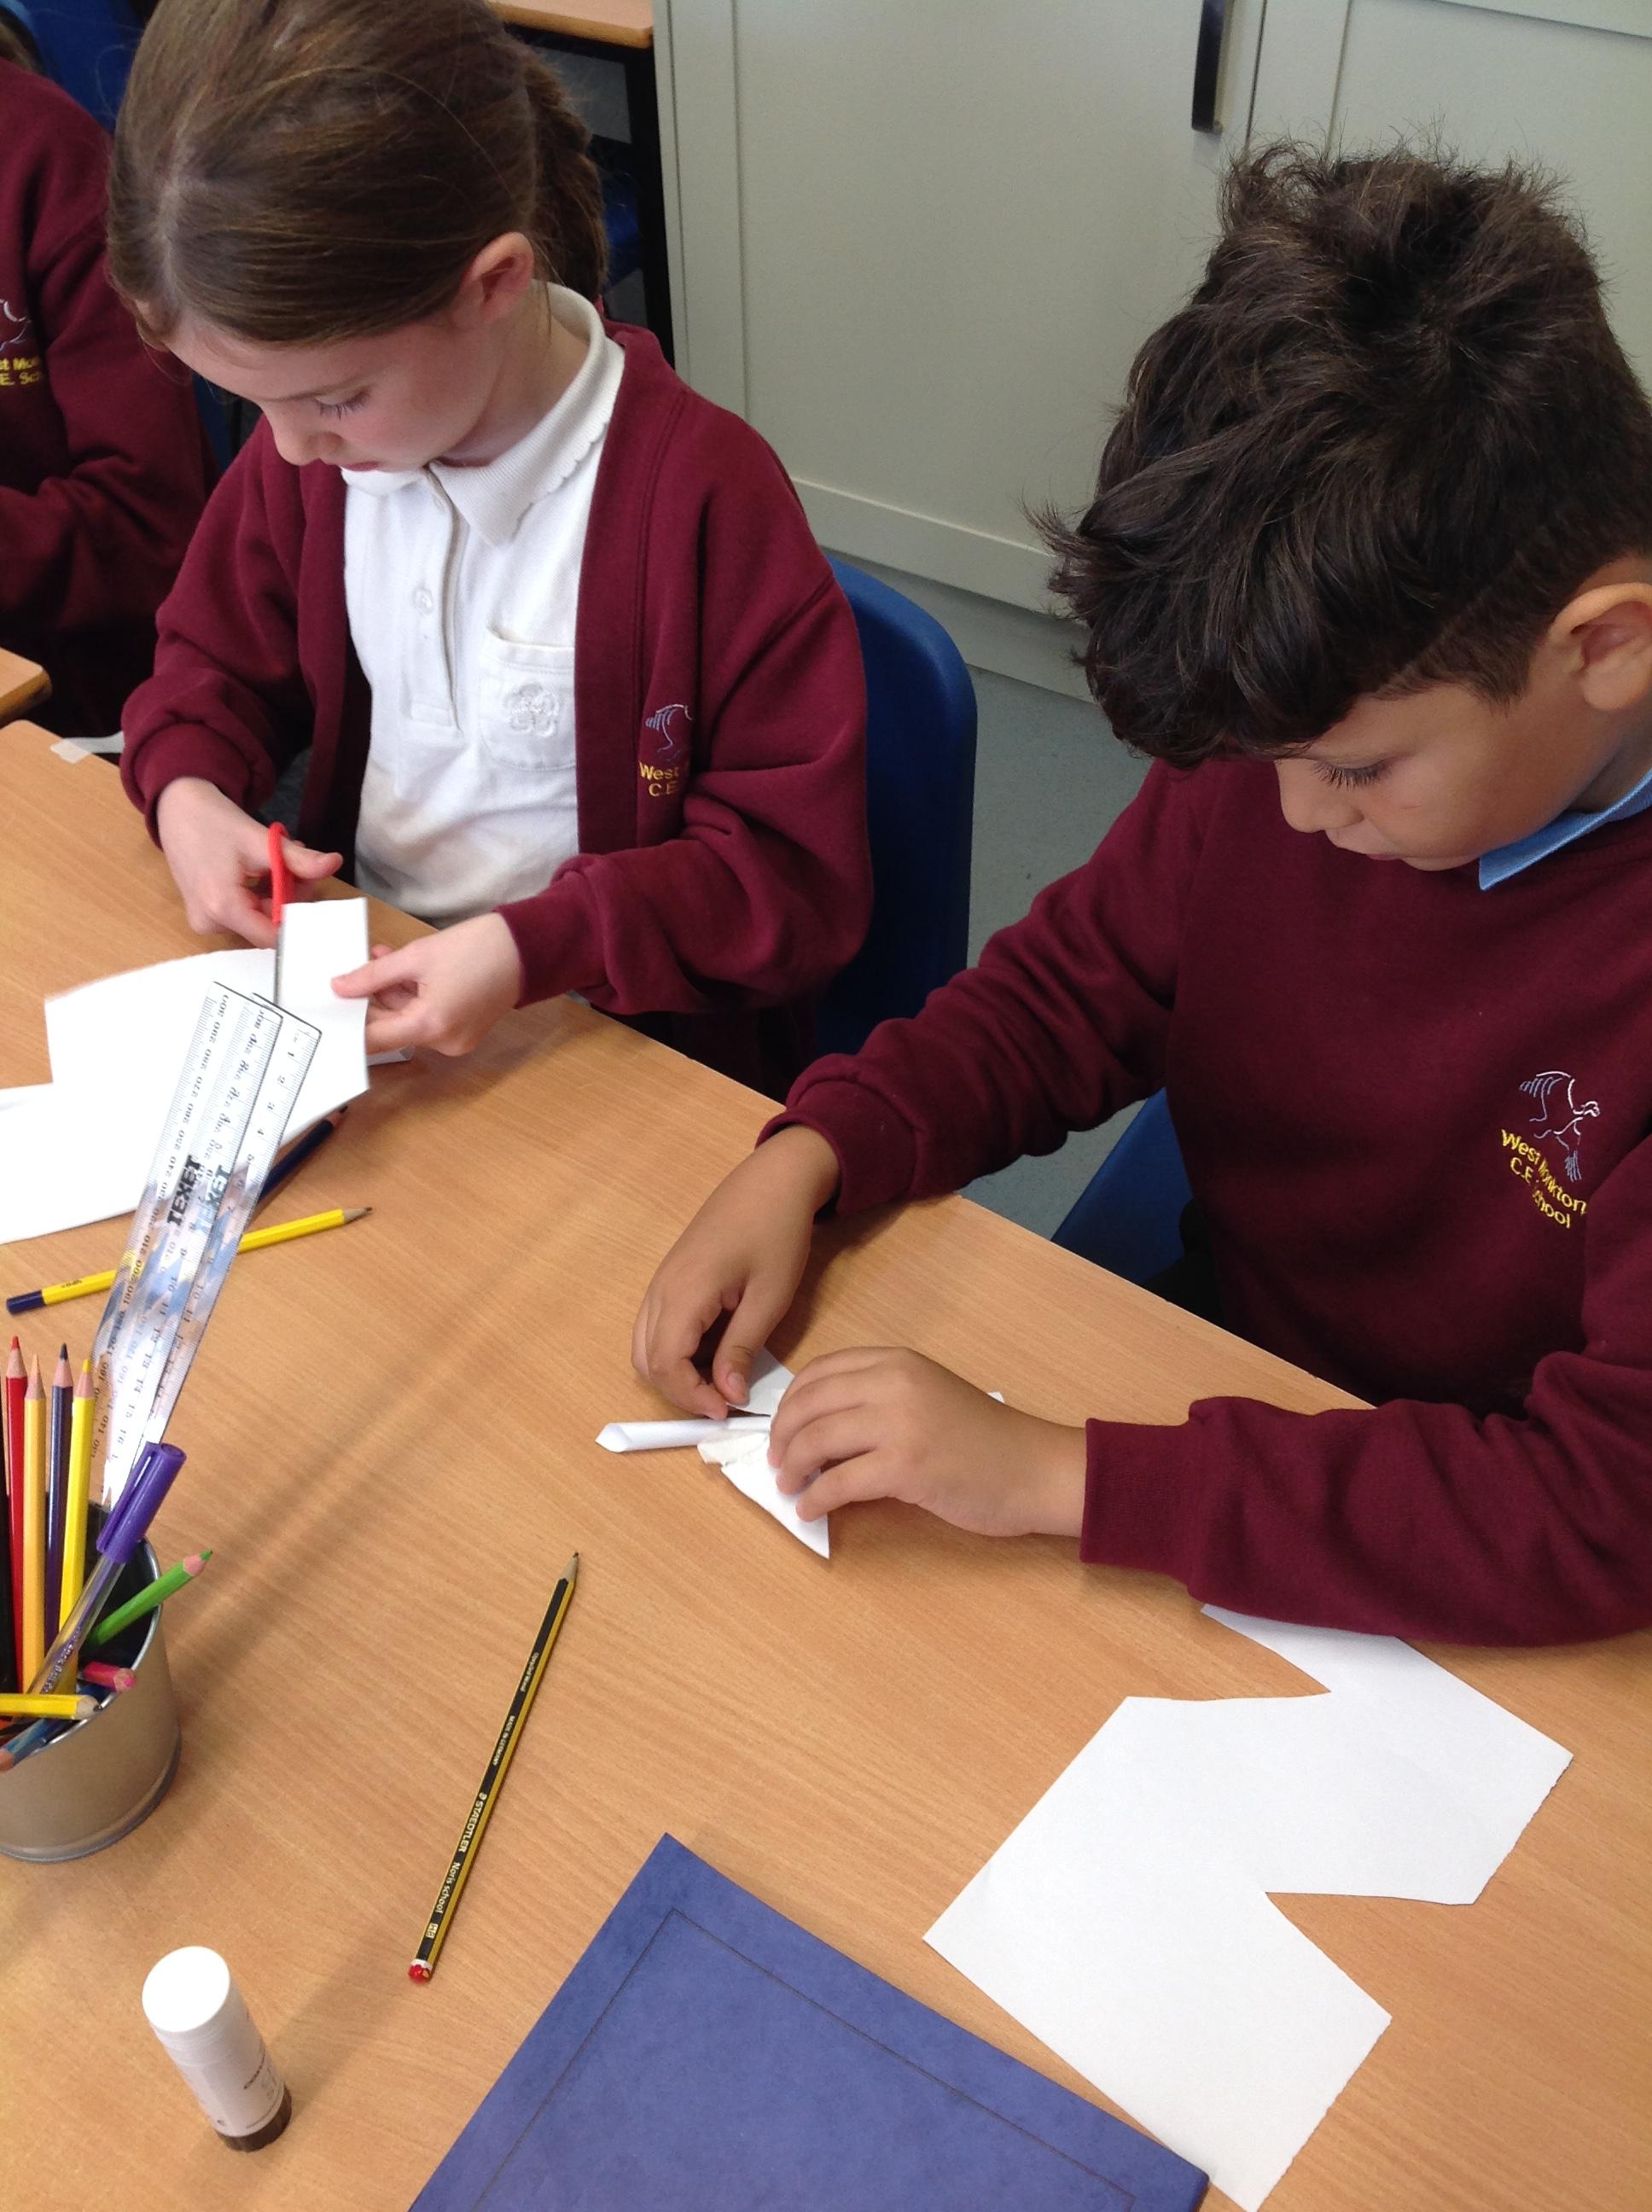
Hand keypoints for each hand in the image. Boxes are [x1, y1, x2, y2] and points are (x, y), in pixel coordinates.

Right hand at [156, 778, 340, 948]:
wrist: (178, 810)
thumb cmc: (213, 822)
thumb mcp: (260, 840)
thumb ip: (297, 860)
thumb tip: (334, 863)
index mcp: (223, 907)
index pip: (274, 936)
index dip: (300, 921)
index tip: (318, 899)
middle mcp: (211, 922)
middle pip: (268, 924)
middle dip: (290, 896)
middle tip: (300, 863)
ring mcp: (206, 921)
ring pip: (259, 917)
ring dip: (278, 891)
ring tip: (282, 858)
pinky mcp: (206, 915)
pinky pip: (245, 912)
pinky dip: (260, 893)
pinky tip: (265, 868)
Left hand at [330, 913, 523, 1055]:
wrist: (526, 948)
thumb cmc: (475, 947)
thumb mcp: (416, 956)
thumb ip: (373, 975)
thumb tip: (339, 987)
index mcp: (430, 1025)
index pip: (374, 1040)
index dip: (348, 1028)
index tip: (326, 1012)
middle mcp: (443, 1042)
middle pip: (391, 1030)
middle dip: (370, 1002)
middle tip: (352, 972)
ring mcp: (455, 1039)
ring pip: (408, 1022)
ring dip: (391, 995)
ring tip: (381, 959)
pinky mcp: (463, 1031)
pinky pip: (426, 1019)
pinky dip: (412, 999)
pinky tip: (403, 971)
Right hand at [631, 1126, 839, 1418]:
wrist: (773, 1180)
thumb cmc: (777, 1233)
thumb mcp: (769, 1297)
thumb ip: (741, 1348)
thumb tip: (727, 1396)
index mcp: (683, 1292)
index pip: (665, 1364)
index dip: (691, 1397)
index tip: (728, 1411)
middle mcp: (660, 1289)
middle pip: (646, 1360)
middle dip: (679, 1391)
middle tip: (723, 1403)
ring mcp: (660, 1281)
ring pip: (645, 1345)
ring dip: (674, 1373)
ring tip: (718, 1383)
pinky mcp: (670, 1277)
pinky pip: (656, 1326)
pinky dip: (674, 1351)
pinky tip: (712, 1355)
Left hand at [766, 1347, 1087, 1536]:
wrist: (1032, 1468)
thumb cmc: (983, 1438)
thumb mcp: (927, 1395)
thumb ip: (879, 1398)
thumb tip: (818, 1428)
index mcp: (896, 1361)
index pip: (819, 1371)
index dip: (790, 1402)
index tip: (781, 1429)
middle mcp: (894, 1382)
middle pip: (810, 1404)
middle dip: (782, 1436)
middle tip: (776, 1462)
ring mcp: (899, 1423)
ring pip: (816, 1440)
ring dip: (792, 1468)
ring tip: (788, 1486)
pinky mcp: (905, 1466)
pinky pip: (839, 1482)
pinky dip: (815, 1499)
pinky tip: (810, 1510)